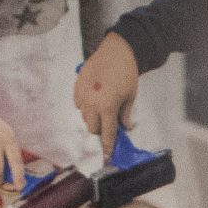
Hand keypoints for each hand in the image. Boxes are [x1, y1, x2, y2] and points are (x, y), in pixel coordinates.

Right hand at [76, 30, 141, 148]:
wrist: (116, 52)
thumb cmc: (127, 74)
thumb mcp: (131, 97)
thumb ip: (125, 114)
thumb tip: (125, 128)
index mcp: (107, 107)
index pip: (106, 133)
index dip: (107, 146)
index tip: (107, 156)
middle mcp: (92, 103)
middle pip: (92, 128)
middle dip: (100, 130)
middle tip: (109, 123)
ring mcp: (82, 94)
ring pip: (84, 117)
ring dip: (92, 118)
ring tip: (102, 110)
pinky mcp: (77, 86)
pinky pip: (78, 104)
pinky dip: (85, 107)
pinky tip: (94, 100)